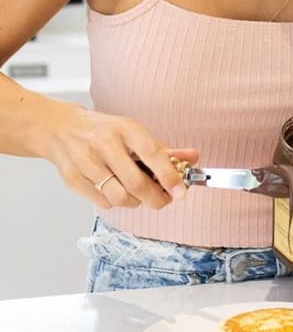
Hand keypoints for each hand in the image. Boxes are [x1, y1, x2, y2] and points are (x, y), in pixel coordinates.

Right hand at [42, 107, 196, 210]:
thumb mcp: (135, 133)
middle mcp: (105, 143)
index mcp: (126, 129)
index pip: (152, 154)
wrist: (61, 129)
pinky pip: (102, 202)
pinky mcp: (72, 178)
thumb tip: (193, 158)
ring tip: (138, 195)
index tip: (182, 192)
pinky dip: (115, 203)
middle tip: (164, 200)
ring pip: (119, 196)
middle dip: (155, 198)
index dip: (169, 176)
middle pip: (136, 182)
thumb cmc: (104, 132)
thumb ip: (164, 149)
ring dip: (135, 202)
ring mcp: (86, 161)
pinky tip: (115, 190)